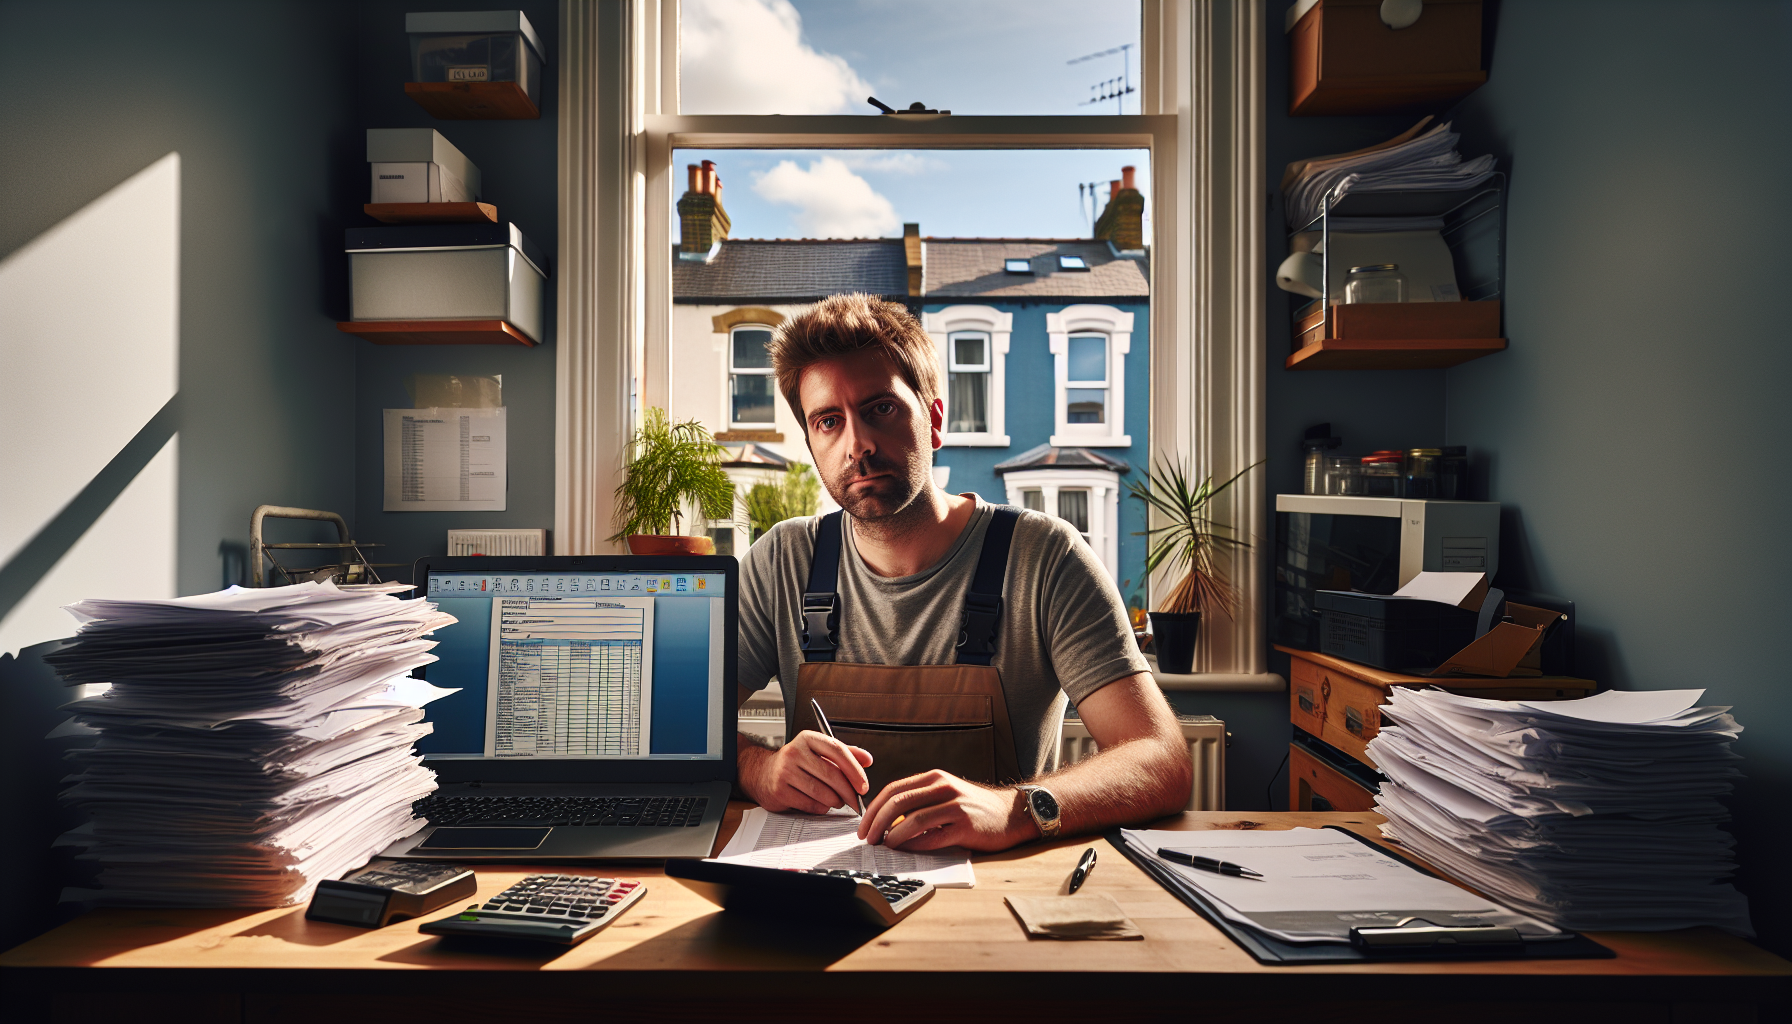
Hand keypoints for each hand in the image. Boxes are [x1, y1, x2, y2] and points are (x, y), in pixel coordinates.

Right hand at [743, 730, 872, 813]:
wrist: (762, 773)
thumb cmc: (796, 763)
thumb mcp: (819, 751)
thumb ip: (845, 753)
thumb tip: (868, 759)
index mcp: (808, 738)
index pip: (837, 750)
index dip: (854, 770)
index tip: (864, 785)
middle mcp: (795, 752)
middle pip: (831, 774)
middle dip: (848, 792)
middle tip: (856, 801)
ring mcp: (785, 771)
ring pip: (821, 792)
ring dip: (835, 801)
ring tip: (838, 801)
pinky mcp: (780, 790)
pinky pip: (809, 804)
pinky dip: (821, 808)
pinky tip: (822, 804)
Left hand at [856, 770, 1034, 852]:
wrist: (1012, 814)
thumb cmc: (974, 808)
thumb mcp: (946, 794)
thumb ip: (920, 801)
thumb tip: (886, 821)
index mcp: (934, 778)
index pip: (894, 789)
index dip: (873, 808)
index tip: (863, 825)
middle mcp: (943, 787)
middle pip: (898, 802)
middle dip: (876, 822)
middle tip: (867, 839)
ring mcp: (955, 806)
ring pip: (913, 820)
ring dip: (892, 836)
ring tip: (884, 846)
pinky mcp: (965, 826)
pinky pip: (932, 837)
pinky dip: (915, 845)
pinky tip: (906, 851)